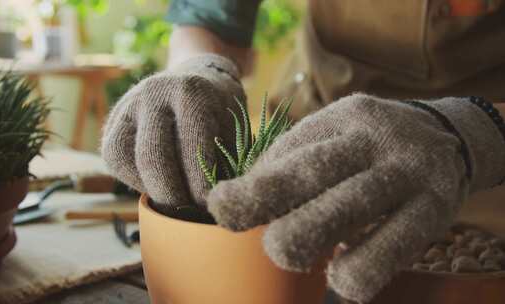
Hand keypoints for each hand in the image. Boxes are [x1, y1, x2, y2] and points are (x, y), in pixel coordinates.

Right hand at [101, 55, 244, 214]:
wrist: (196, 75)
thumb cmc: (220, 111)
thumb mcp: (233, 128)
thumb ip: (228, 162)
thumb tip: (219, 205)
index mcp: (191, 92)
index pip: (192, 147)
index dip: (200, 185)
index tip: (210, 206)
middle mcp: (154, 93)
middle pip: (153, 157)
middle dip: (171, 195)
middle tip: (189, 215)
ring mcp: (128, 104)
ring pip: (124, 157)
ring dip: (148, 188)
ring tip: (172, 203)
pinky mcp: (113, 119)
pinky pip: (114, 157)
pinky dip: (133, 179)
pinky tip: (155, 185)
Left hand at [207, 93, 504, 301]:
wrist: (450, 137)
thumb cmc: (372, 146)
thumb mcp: (338, 135)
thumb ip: (296, 158)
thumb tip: (244, 192)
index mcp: (343, 117)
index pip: (292, 148)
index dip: (254, 180)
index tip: (221, 204)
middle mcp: (374, 139)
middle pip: (314, 168)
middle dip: (265, 197)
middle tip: (230, 219)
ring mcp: (407, 171)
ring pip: (352, 204)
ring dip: (307, 234)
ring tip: (283, 253)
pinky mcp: (435, 207)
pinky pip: (396, 244)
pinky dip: (362, 267)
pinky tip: (341, 277)